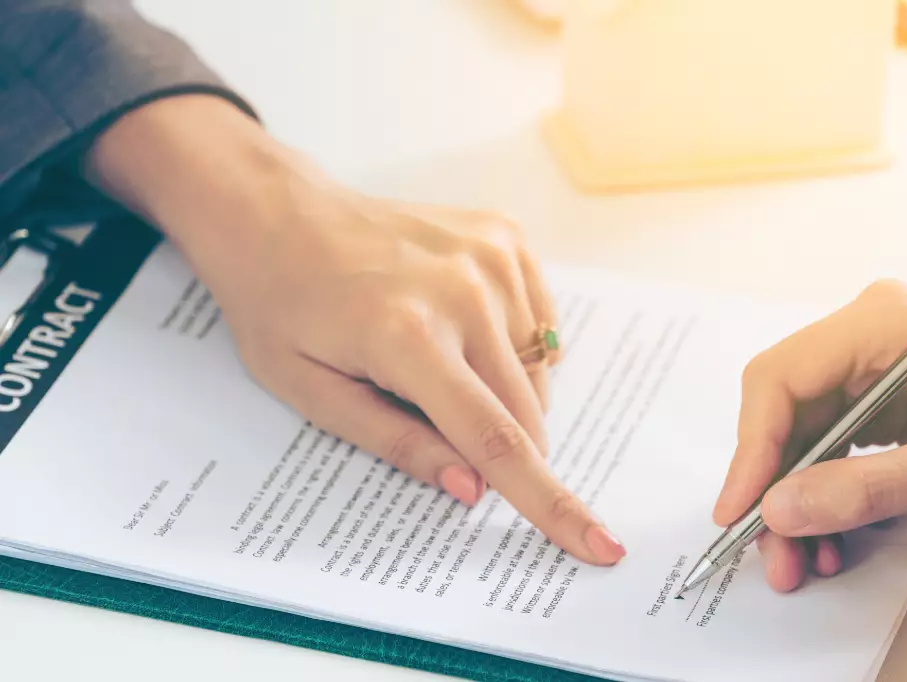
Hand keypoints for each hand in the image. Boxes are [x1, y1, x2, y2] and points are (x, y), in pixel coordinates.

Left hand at [84, 95, 625, 565]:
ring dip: (501, 390)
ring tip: (432, 357)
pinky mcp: (504, 237)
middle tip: (431, 415)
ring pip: (538, 372)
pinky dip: (510, 346)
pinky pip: (539, 324)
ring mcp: (491, 255)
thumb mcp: (313, 394)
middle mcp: (465, 291)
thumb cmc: (282, 308)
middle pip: (527, 413)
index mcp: (409, 337)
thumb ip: (398, 444)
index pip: (496, 441)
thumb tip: (472, 489)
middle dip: (502, 445)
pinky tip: (458, 327)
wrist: (279, 216)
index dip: (551, 504)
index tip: (602, 546)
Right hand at [713, 279, 906, 591]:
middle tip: (772, 550)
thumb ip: (869, 490)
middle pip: (781, 408)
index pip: (781, 378)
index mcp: (882, 322)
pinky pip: (823, 441)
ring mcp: (865, 360)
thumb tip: (780, 510)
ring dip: (792, 497)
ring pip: (795, 431)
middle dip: (772, 485)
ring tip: (800, 558)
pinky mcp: (872, 392)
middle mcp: (863, 332)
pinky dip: (819, 490)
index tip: (740, 508)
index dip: (752, 447)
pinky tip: (827, 534)